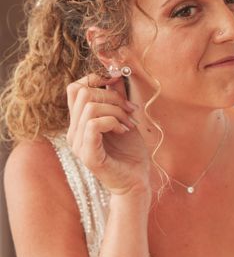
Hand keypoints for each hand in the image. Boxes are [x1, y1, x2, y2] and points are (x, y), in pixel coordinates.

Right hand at [66, 74, 149, 196]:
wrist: (136, 181)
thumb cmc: (131, 153)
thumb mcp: (125, 118)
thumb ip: (117, 98)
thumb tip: (115, 75)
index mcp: (80, 122)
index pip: (75, 89)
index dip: (95, 78)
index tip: (118, 80)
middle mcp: (74, 132)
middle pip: (83, 93)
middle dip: (112, 95)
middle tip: (130, 110)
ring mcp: (78, 144)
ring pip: (89, 107)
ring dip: (116, 110)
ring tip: (129, 123)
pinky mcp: (88, 154)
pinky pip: (93, 125)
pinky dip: (113, 121)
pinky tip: (124, 130)